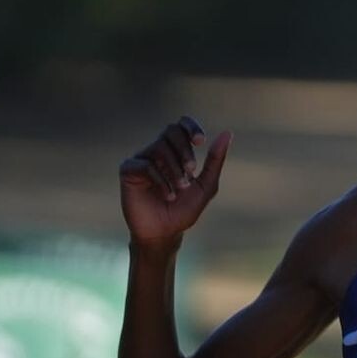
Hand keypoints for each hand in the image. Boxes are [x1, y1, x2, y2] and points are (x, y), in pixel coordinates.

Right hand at [118, 117, 230, 242]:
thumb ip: (215, 160)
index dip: (191, 127)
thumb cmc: (184, 209)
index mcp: (176, 151)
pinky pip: (145, 164)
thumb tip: (227, 133)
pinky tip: (168, 195)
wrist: (164, 233)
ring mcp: (142, 159)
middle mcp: (158, 151)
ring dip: (174, 168)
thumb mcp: (206, 185)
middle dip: (185, 150)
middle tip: (192, 170)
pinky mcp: (129, 170)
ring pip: (159, 146)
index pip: (181, 125)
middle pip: (171, 131)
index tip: (200, 141)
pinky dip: (161, 180)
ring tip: (181, 188)